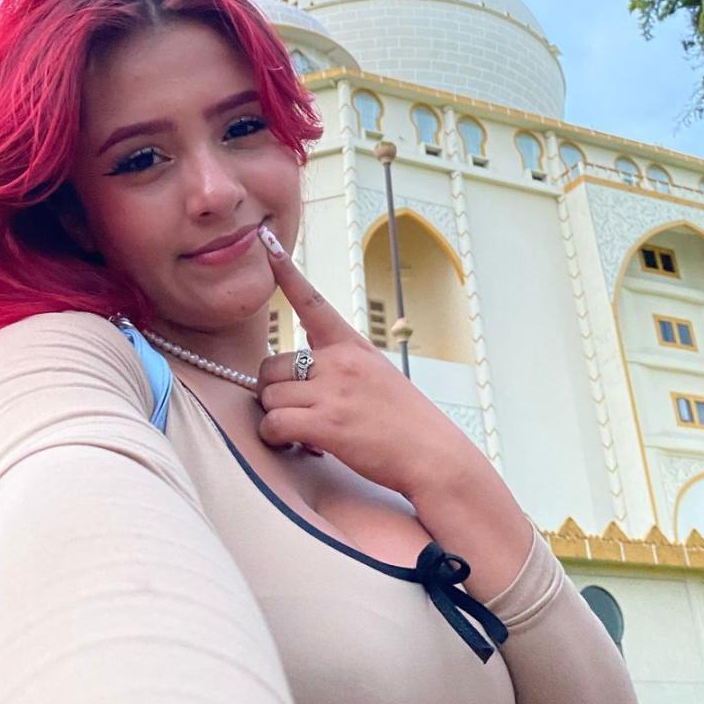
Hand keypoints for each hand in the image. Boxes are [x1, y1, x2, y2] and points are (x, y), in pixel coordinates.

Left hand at [255, 225, 470, 499]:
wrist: (435, 457)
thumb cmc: (407, 423)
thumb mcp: (377, 376)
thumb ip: (341, 366)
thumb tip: (303, 371)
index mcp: (352, 346)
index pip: (313, 303)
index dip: (287, 273)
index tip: (269, 246)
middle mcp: (339, 362)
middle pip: (271, 365)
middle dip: (275, 390)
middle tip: (297, 411)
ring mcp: (332, 391)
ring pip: (268, 396)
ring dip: (278, 418)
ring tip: (305, 432)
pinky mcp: (326, 424)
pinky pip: (273, 424)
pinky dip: (276, 438)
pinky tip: (299, 446)